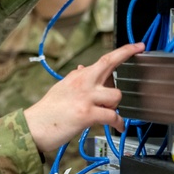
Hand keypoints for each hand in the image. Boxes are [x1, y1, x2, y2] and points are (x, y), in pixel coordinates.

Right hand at [24, 42, 145, 152]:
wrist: (34, 126)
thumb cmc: (48, 111)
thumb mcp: (62, 88)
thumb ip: (77, 79)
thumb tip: (84, 68)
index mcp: (78, 76)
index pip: (104, 60)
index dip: (123, 51)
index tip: (137, 46)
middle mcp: (83, 82)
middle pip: (110, 64)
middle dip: (126, 56)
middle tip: (139, 51)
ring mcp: (85, 97)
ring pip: (116, 95)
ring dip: (116, 106)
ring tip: (109, 112)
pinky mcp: (87, 114)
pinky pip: (112, 116)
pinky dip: (118, 123)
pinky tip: (118, 127)